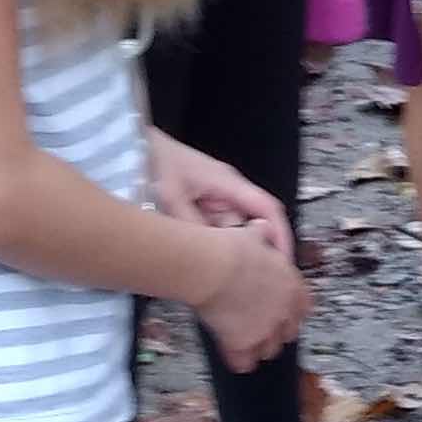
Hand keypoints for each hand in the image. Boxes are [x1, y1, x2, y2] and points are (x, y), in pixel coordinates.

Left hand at [148, 130, 291, 258]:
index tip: (282, 261)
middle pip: (251, 226)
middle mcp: (229, 190)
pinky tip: (193, 248)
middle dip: (246, 249)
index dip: (280, 236)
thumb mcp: (171, 197)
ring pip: (232, 231)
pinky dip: (209, 242)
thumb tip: (210, 253)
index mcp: (229, 183)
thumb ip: (192, 225)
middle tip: (236, 271)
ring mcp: (218, 198)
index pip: (267, 209)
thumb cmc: (157, 162)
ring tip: (201, 254)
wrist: (139, 150)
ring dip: (220, 245)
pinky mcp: (206, 206)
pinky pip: (216, 229)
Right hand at [180, 224, 307, 371]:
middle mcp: (283, 310)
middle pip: (289, 331)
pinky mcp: (243, 343)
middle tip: (266, 328)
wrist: (214, 267)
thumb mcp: (253, 236)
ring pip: (270, 349)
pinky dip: (239, 362)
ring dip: (260, 347)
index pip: (304, 305)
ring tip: (251, 346)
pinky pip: (245, 362)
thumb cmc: (231, 249)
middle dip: (279, 331)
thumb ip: (261, 236)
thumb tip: (261, 228)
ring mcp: (264, 329)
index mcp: (290, 285)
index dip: (295, 310)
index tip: (289, 312)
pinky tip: (235, 360)